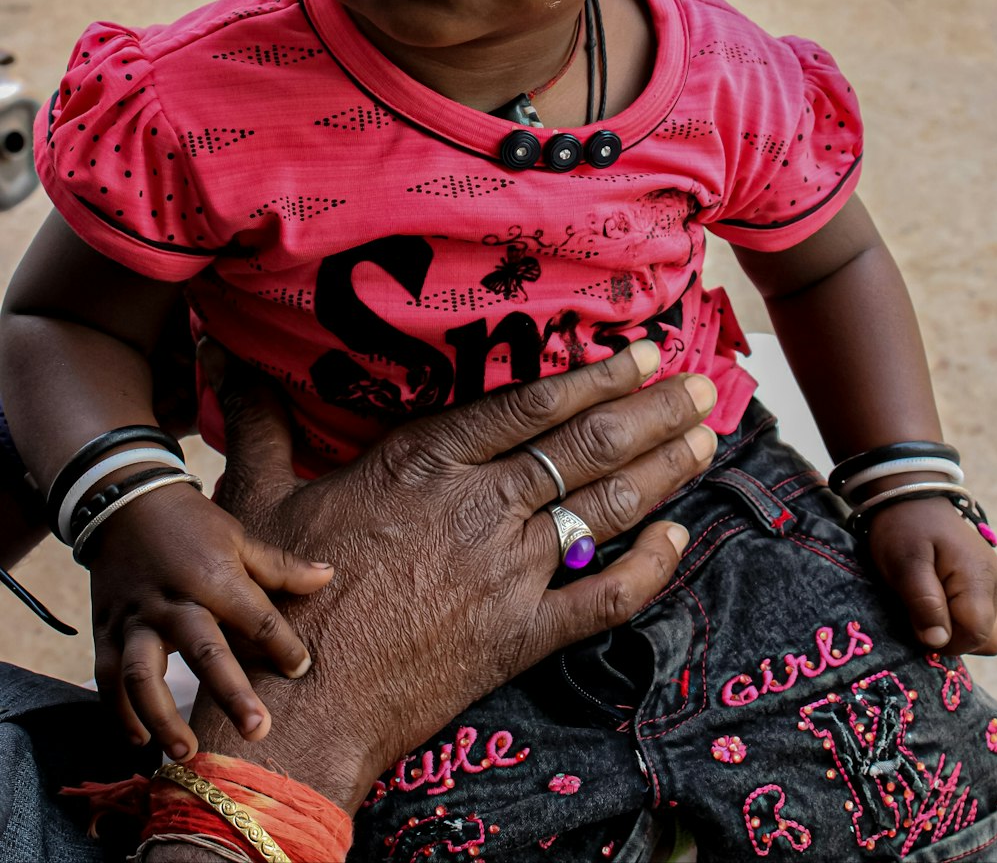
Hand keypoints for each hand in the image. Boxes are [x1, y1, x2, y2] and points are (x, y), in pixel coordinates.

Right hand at [89, 477, 332, 760]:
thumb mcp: (238, 538)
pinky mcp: (106, 630)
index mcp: (213, 576)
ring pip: (143, 674)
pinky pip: (107, 678)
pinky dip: (119, 713)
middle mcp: (173, 601)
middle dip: (231, 692)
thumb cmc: (194, 524)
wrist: (127, 502)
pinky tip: (140, 742)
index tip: (303, 670)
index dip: (281, 644)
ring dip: (162, 716)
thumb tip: (328, 577)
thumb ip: (280, 567)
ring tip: (188, 753)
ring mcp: (135, 619)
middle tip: (259, 731)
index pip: (254, 616)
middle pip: (203, 651)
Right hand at [189, 339, 717, 813]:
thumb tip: (225, 360)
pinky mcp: (519, 636)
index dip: (596, 374)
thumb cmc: (276, 597)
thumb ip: (260, 421)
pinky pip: (603, 599)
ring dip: (664, 471)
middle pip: (586, 448)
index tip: (643, 352)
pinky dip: (649, 568)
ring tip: (706, 439)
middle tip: (701, 386)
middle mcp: (479, 508)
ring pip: (606, 510)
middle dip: (654, 411)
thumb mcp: (257, 496)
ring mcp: (506, 574)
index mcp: (425, 462)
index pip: (532, 405)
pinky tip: (680, 539)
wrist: (297, 709)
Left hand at [867, 498, 996, 654]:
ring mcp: (993, 585)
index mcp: (979, 578)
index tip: (918, 626)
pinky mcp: (985, 585)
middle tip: (922, 616)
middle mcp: (995, 584)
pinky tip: (937, 601)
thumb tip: (939, 641)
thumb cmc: (904, 528)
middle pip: (988, 639)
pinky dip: (958, 618)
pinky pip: (979, 617)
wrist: (909, 498)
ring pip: (986, 631)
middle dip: (955, 638)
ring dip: (956, 628)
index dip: (946, 641)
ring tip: (927, 604)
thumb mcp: (904, 563)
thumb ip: (923, 603)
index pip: (975, 634)